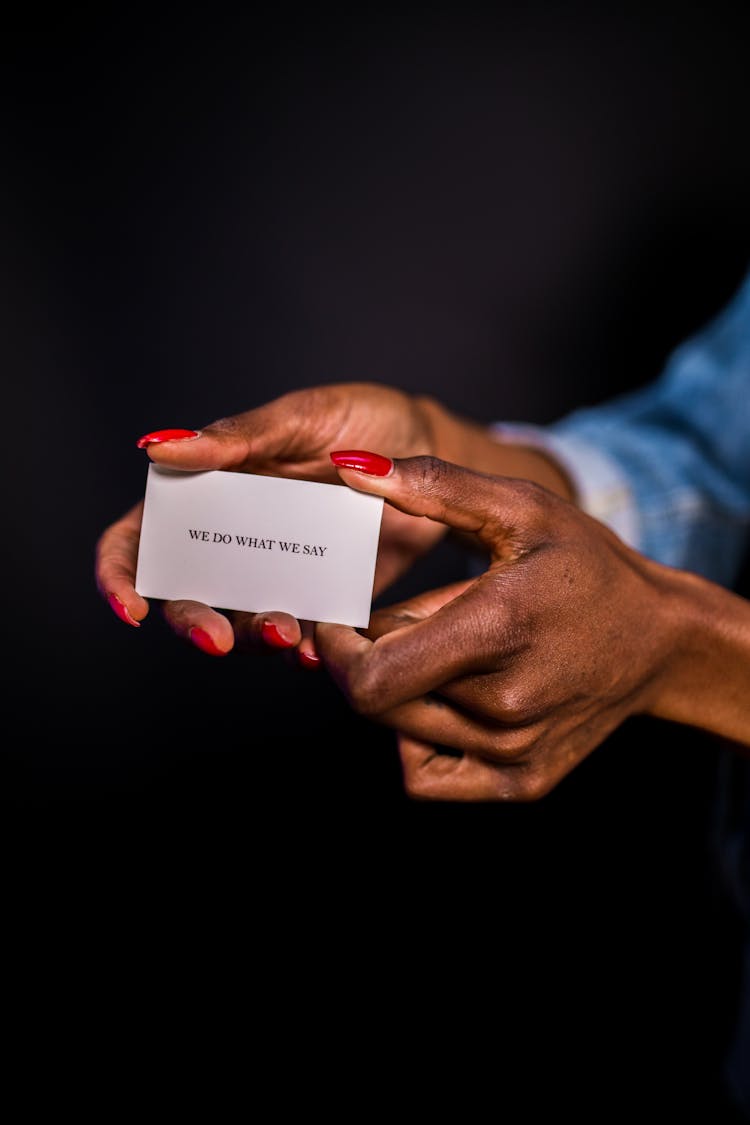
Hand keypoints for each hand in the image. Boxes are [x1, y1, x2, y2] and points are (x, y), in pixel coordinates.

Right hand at [96, 384, 463, 659]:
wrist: (432, 449)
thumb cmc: (359, 420)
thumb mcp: (297, 418)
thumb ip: (234, 438)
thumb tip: (156, 448)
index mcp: (209, 492)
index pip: (138, 538)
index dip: (121, 575)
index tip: (132, 605)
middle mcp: (236, 540)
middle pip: (185, 594)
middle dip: (191, 623)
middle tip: (217, 638)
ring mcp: (279, 572)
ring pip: (241, 623)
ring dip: (252, 638)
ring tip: (288, 632)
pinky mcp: (326, 597)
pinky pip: (305, 635)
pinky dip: (305, 649)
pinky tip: (315, 650)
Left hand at [316, 451, 742, 799]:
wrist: (660, 639)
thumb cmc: (587, 567)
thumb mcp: (520, 508)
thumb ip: (432, 486)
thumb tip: (351, 469)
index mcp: (497, 631)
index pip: (371, 675)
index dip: (336, 648)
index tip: (339, 617)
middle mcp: (504, 707)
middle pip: (380, 699)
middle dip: (369, 658)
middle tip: (406, 622)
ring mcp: (515, 753)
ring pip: (400, 731)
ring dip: (398, 691)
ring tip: (445, 651)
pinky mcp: (521, 782)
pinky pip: (427, 777)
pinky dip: (417, 737)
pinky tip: (449, 698)